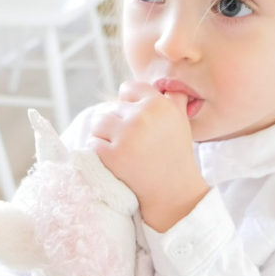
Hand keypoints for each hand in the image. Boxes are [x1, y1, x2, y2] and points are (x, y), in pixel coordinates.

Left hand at [88, 81, 209, 230]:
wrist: (173, 191)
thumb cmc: (176, 154)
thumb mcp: (181, 120)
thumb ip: (174, 98)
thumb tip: (164, 84)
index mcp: (159, 104)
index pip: (128, 88)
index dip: (128, 103)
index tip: (133, 119)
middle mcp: (142, 116)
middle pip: (111, 108)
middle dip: (117, 123)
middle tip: (130, 141)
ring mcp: (126, 136)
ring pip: (98, 123)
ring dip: (103, 135)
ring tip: (118, 147)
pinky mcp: (112, 155)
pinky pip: (93, 143)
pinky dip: (98, 150)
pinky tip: (113, 158)